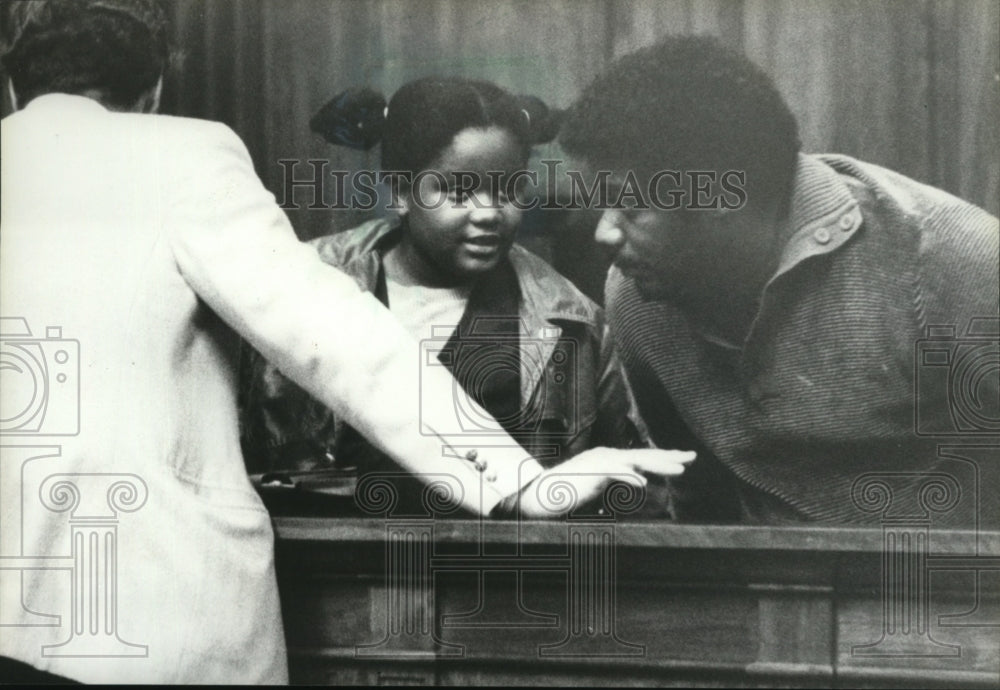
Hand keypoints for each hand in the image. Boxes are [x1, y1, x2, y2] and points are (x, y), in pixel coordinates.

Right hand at [514, 447, 695, 518]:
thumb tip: (639, 485)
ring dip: (658, 464)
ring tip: (678, 470)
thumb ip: (618, 486)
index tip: (684, 459)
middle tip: (691, 457)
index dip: (664, 457)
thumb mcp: (601, 490)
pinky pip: (614, 473)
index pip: (642, 457)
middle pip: (644, 454)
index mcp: (610, 459)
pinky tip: (643, 485)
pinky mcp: (590, 471)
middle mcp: (607, 456)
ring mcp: (599, 461)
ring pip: (634, 460)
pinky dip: (629, 478)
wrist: (542, 496)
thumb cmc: (569, 495)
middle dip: (669, 456)